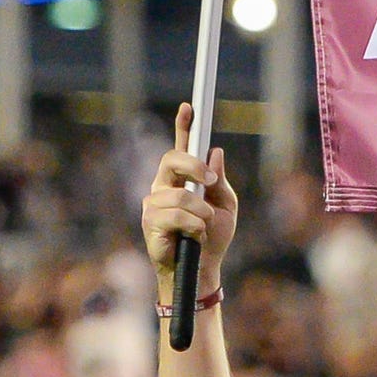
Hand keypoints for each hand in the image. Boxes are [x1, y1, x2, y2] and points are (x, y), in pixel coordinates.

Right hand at [143, 104, 241, 288]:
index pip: (180, 147)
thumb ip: (220, 180)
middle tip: (210, 182)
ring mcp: (154, 204)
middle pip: (171, 159)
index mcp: (182, 180)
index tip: (190, 106)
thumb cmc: (212, 238)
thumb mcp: (225, 206)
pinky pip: (176, 215)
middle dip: (192, 166)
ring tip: (204, 224)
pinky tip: (194, 235)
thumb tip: (215, 153)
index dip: (183, 126)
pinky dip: (193, 225)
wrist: (203, 270)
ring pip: (179, 194)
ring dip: (200, 211)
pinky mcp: (150, 223)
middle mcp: (164, 187)